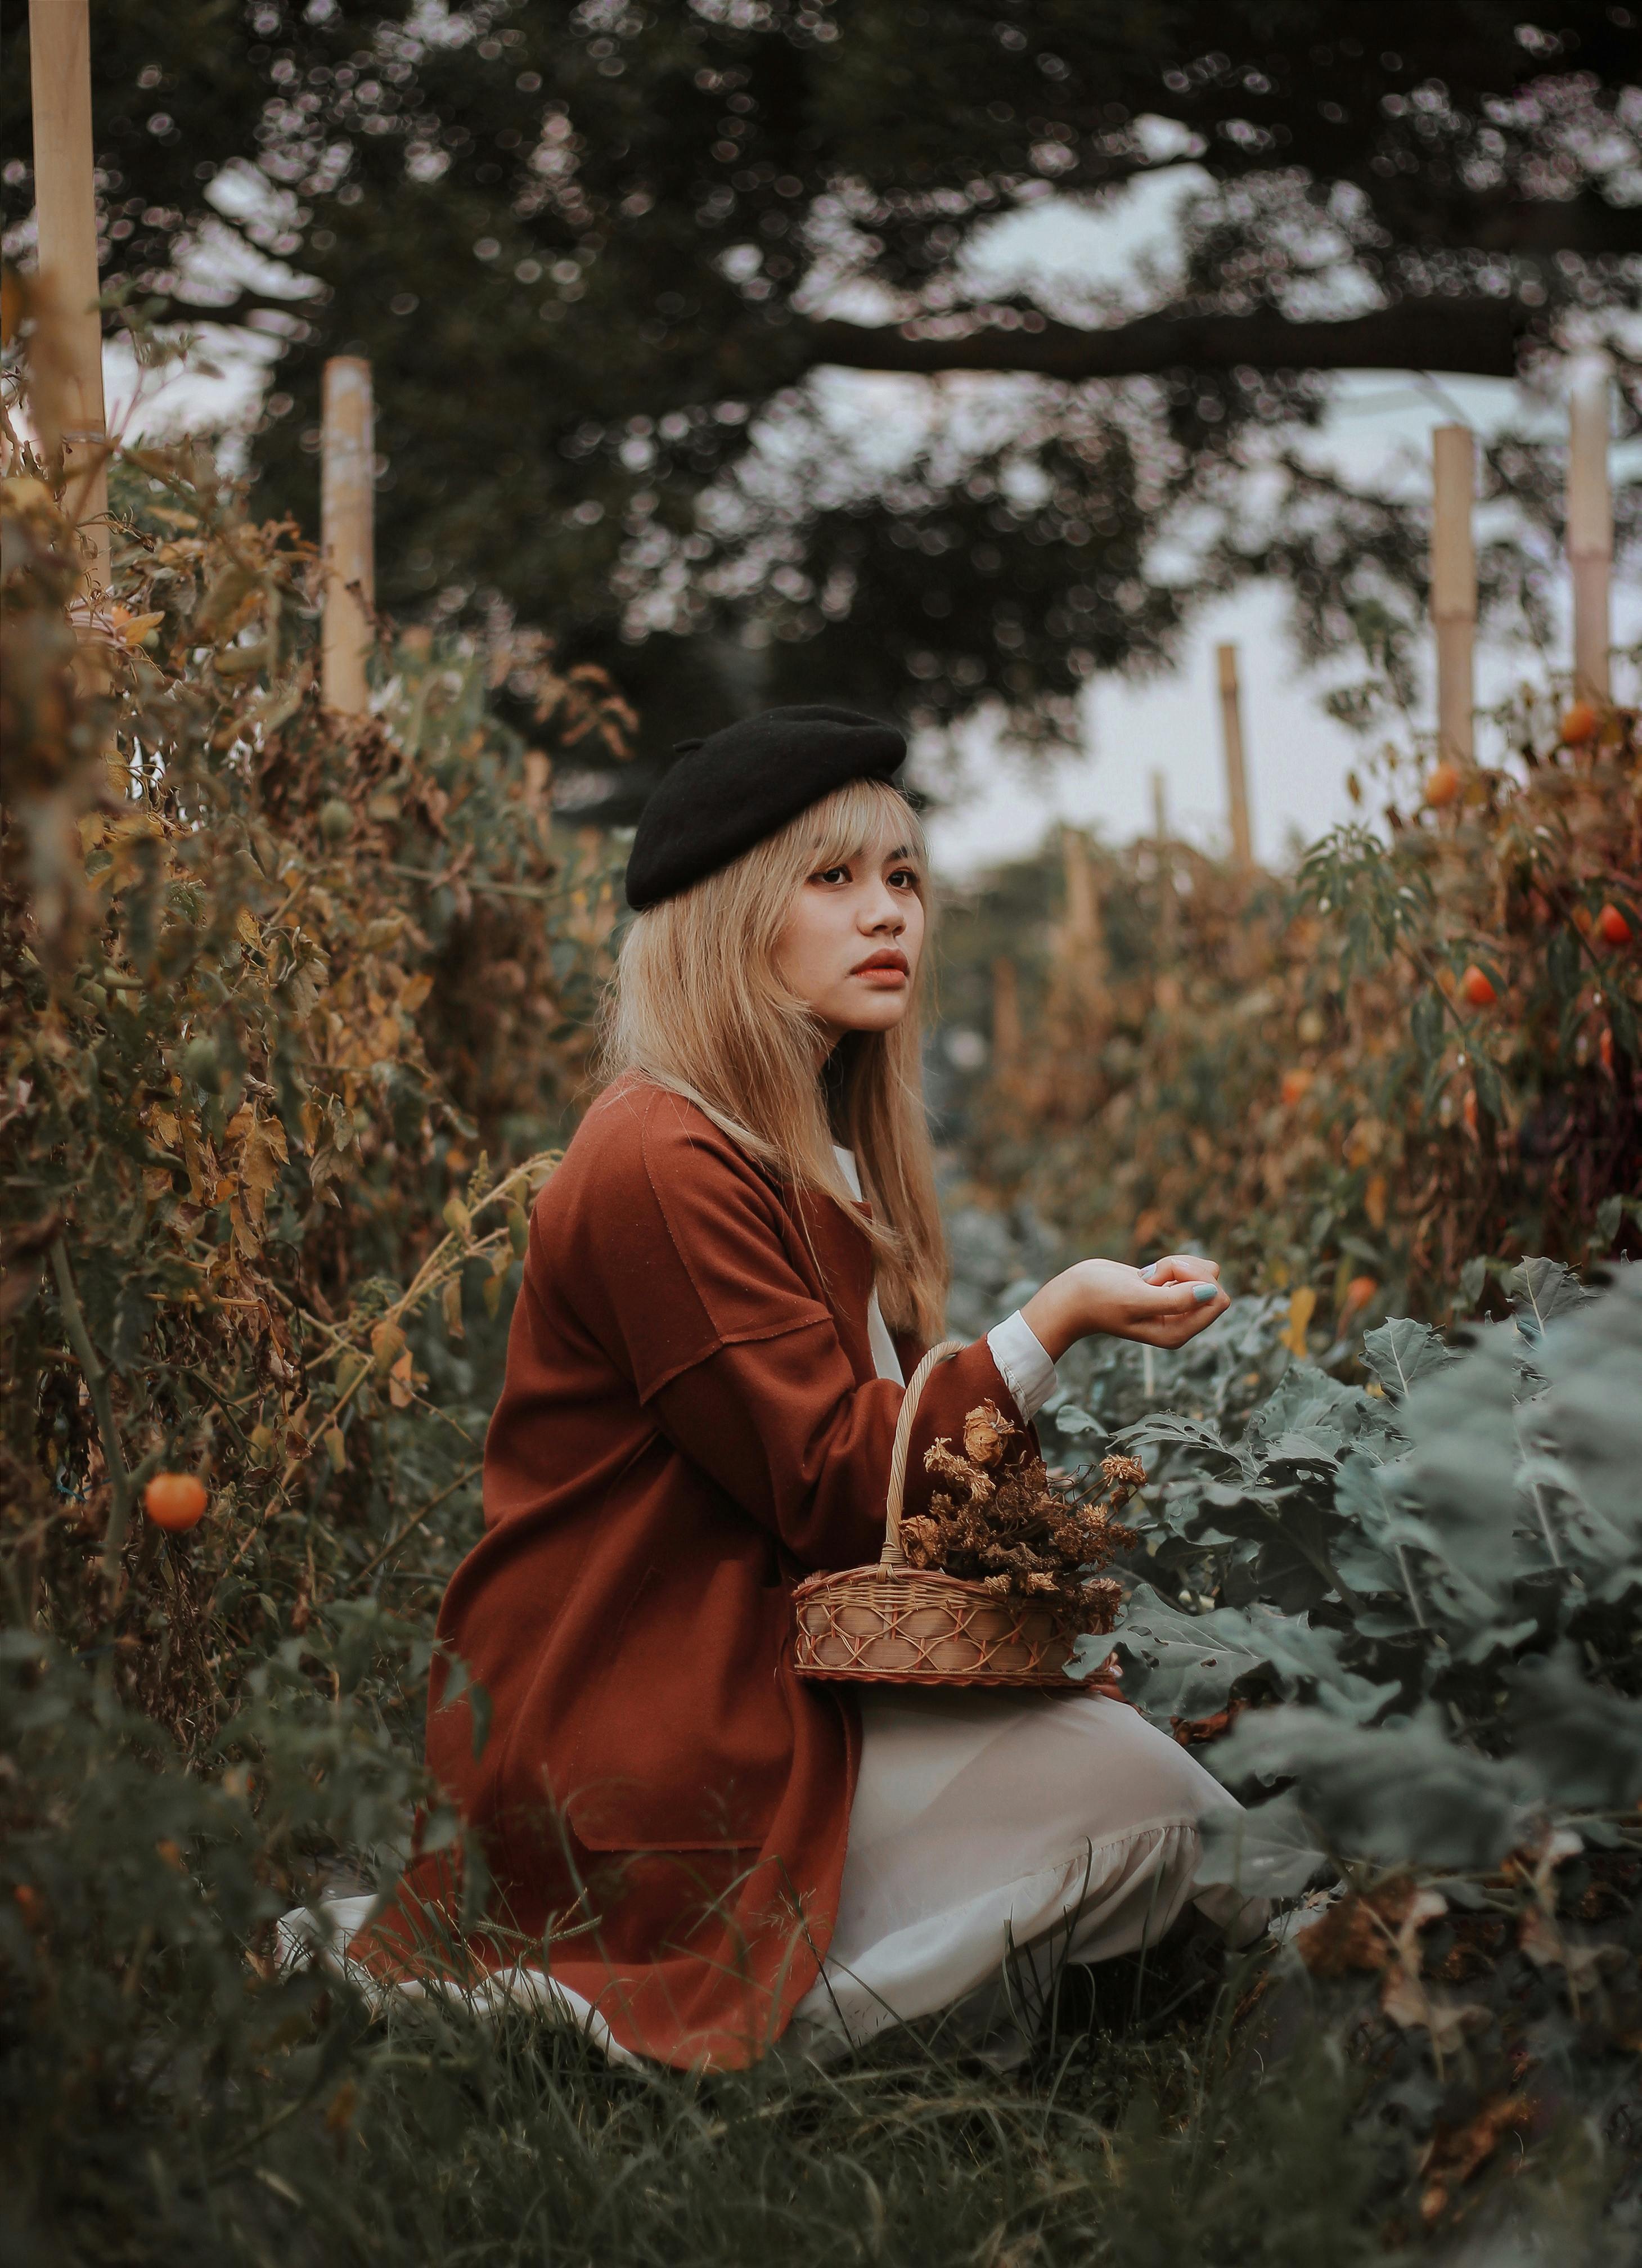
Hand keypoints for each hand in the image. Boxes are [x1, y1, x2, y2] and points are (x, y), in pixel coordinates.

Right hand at [1020, 1252, 1229, 1361]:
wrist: (1072, 1294)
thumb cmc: (1098, 1299)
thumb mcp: (1136, 1300)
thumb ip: (1175, 1299)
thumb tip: (1212, 1292)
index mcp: (1177, 1333)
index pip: (1217, 1300)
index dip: (1197, 1280)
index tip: (1165, 1279)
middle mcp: (1180, 1322)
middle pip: (1212, 1284)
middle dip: (1184, 1271)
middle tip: (1151, 1278)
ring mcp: (1175, 1305)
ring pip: (1200, 1273)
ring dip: (1174, 1265)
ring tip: (1145, 1277)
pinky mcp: (1168, 1289)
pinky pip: (1187, 1268)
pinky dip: (1168, 1264)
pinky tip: (1145, 1275)